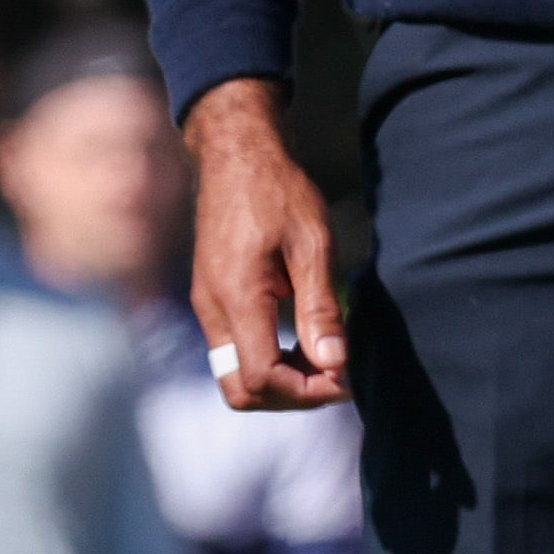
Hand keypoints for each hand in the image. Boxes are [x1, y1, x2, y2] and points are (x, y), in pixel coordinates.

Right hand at [184, 80, 349, 410]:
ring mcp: (208, 308)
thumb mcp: (313, 244)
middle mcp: (213, 310)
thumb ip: (321, 308)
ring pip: (235, 376)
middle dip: (291, 396)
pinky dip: (269, 362)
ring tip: (324, 358)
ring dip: (281, 381)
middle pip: (241, 391)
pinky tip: (303, 341)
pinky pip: (234, 353)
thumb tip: (335, 364)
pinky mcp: (212, 301)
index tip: (345, 375)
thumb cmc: (279, 191)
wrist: (237, 157)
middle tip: (335, 374)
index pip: (263, 378)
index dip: (307, 391)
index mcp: (237, 297)